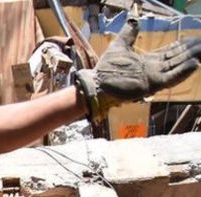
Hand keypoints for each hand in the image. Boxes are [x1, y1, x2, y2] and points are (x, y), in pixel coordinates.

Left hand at [75, 16, 200, 124]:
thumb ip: (129, 34)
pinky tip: (195, 63)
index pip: (170, 52)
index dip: (183, 46)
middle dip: (192, 51)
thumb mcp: (120, 46)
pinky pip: (171, 77)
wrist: (96, 83)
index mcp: (149, 61)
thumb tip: (134, 20)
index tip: (195, 39)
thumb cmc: (106, 68)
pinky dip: (182, 71)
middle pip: (178, 58)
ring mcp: (154, 77)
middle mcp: (154, 69)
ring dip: (192, 58)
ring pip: (178, 66)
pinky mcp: (152, 85)